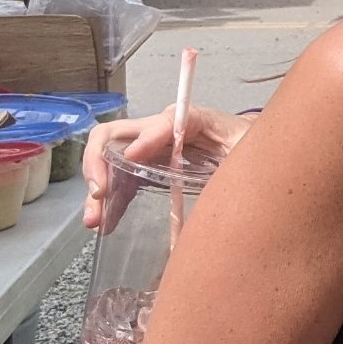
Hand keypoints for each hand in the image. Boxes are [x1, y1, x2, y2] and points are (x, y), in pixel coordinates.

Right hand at [82, 104, 252, 230]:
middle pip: (117, 136)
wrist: (249, 150)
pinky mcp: (147, 170)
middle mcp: (161, 131)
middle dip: (100, 162)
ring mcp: (150, 150)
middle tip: (99, 194)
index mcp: (191, 120)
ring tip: (94, 221)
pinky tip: (105, 224)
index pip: (164, 122)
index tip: (133, 157)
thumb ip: (236, 147)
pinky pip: (122, 182)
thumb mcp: (248, 144)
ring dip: (98, 189)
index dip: (147, 137)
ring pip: (111, 161)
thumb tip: (215, 161)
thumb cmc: (248, 144)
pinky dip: (111, 202)